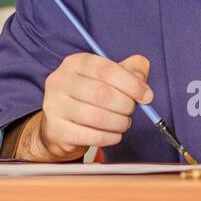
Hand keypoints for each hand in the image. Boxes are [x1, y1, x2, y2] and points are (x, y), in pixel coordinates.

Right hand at [17, 53, 152, 161]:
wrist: (58, 127)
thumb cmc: (87, 98)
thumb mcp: (107, 78)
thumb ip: (129, 71)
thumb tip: (143, 73)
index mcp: (74, 63)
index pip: (105, 69)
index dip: (131, 83)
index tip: (146, 96)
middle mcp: (60, 81)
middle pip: (101, 93)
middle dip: (125, 105)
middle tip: (131, 111)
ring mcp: (55, 106)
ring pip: (97, 117)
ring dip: (119, 123)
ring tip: (123, 123)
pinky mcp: (57, 130)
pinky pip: (91, 136)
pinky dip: (110, 137)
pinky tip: (114, 134)